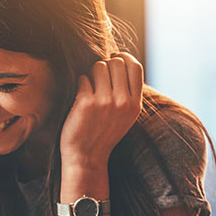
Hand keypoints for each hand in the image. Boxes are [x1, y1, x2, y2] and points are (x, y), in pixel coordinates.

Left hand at [60, 53, 143, 168]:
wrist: (86, 157)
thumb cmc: (103, 133)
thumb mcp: (125, 116)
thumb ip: (128, 93)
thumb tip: (122, 62)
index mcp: (135, 104)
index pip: (135, 66)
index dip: (124, 58)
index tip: (114, 60)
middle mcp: (123, 102)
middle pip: (117, 62)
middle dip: (106, 64)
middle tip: (98, 76)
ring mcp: (105, 102)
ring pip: (99, 66)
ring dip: (91, 72)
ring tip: (89, 85)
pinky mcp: (86, 103)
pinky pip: (83, 78)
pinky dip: (80, 83)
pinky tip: (80, 95)